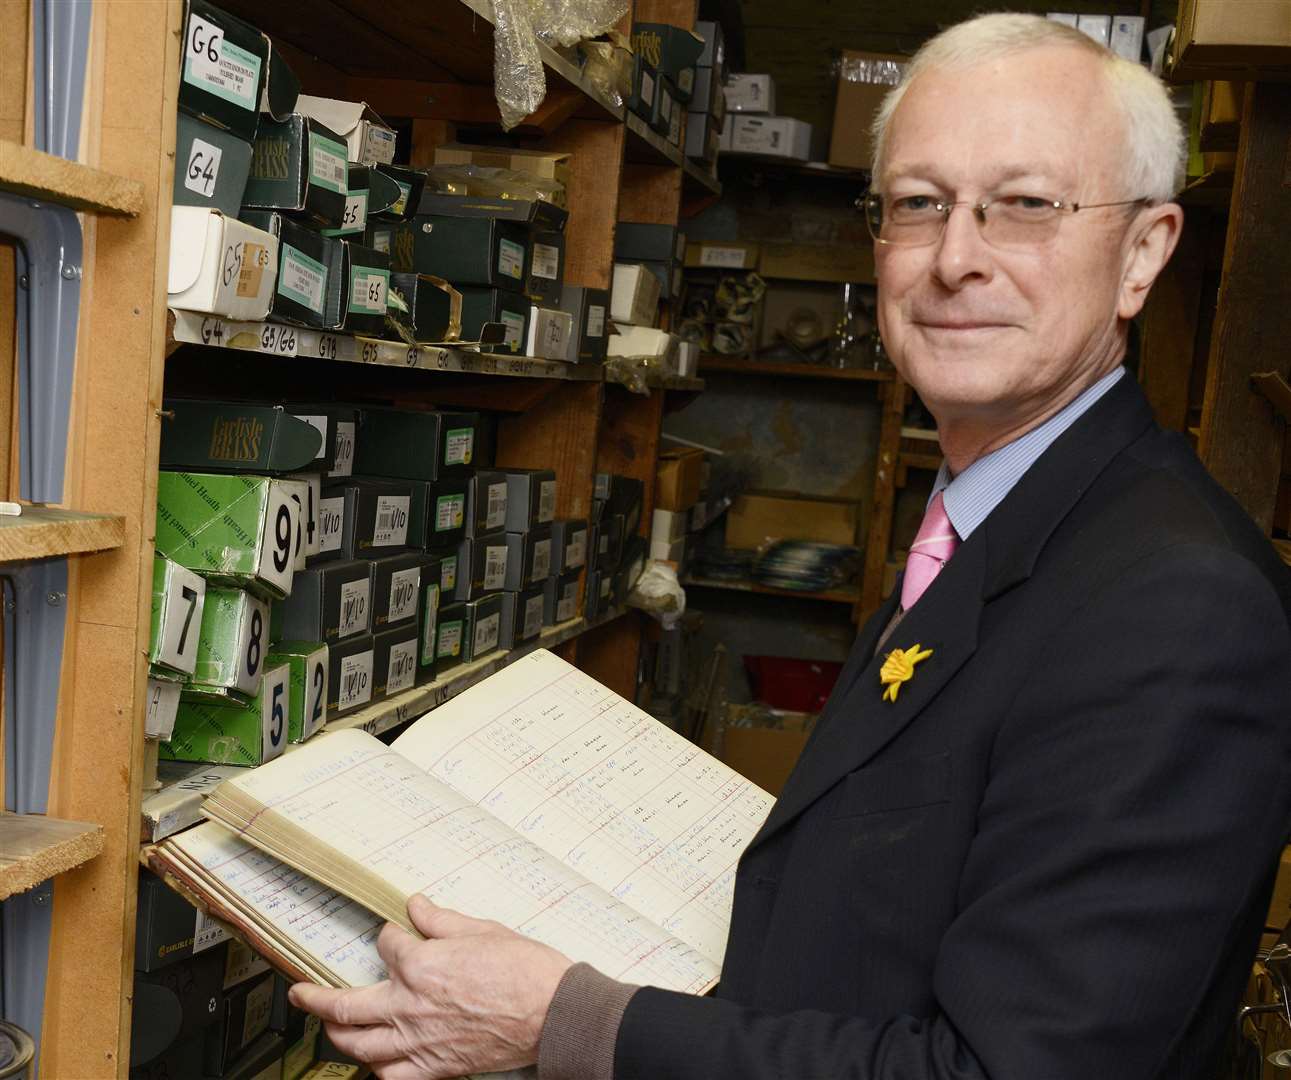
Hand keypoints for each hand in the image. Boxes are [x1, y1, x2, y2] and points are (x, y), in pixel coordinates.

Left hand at [290, 893, 573, 1078]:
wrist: (553, 1012)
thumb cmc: (524, 971)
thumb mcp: (481, 930)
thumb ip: (440, 920)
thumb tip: (416, 905)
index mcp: (422, 965)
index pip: (386, 944)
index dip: (387, 934)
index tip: (392, 931)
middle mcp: (411, 1006)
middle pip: (347, 1004)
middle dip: (315, 998)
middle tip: (299, 993)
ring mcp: (420, 1042)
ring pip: (360, 1046)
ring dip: (336, 1035)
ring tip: (328, 1026)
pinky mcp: (437, 1068)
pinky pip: (392, 1078)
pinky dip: (375, 1070)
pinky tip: (371, 1063)